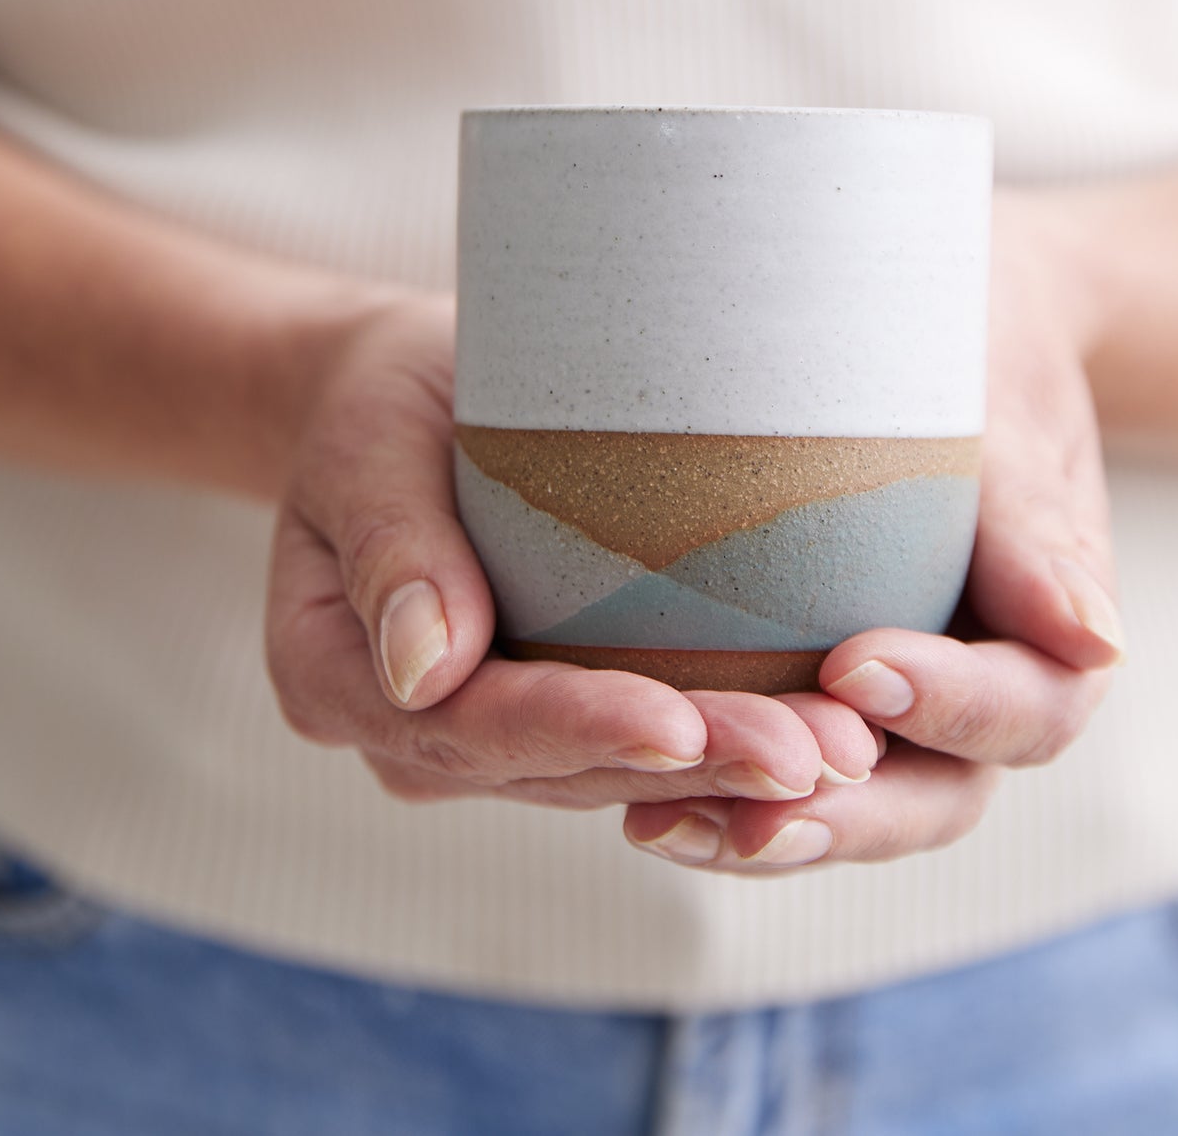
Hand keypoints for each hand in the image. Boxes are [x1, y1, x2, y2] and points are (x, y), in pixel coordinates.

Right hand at [264, 295, 880, 810]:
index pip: (462, 723)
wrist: (410, 402)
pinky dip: (723, 746)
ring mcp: (484, 736)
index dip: (572, 727)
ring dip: (728, 773)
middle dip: (689, 768)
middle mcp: (411, 730)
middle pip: (555, 768)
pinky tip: (816, 739)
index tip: (675, 722)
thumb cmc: (385, 403)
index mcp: (336, 677)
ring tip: (841, 758)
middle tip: (813, 759)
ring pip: (611, 775)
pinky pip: (637, 747)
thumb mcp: (367, 442)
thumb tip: (426, 668)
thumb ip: (391, 545)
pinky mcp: (554, 709)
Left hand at [623, 191, 1121, 868]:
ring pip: (851, 806)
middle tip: (754, 812)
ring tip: (660, 827)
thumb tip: (1096, 642)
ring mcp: (897, 713)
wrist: (933, 339)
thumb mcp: (1012, 420)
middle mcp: (978, 700)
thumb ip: (1037, 529)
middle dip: (848, 813)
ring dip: (764, 831)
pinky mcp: (817, 700)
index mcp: (1054, 643)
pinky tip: (636, 798)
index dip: (950, 704)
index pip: (1026, 709)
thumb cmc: (979, 358)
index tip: (853, 666)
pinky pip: (781, 769)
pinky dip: (719, 791)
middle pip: (936, 798)